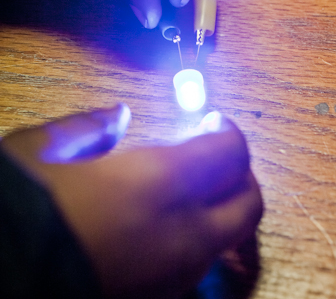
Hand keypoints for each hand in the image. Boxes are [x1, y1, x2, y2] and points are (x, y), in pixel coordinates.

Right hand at [1, 106, 262, 298]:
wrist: (0, 283)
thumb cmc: (24, 210)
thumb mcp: (42, 151)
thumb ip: (88, 128)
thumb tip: (117, 115)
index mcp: (162, 185)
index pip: (231, 152)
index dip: (228, 129)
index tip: (212, 119)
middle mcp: (184, 235)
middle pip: (249, 205)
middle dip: (242, 173)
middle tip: (215, 153)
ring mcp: (176, 277)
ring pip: (228, 239)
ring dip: (222, 207)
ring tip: (188, 187)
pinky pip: (198, 266)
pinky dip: (198, 238)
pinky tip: (161, 225)